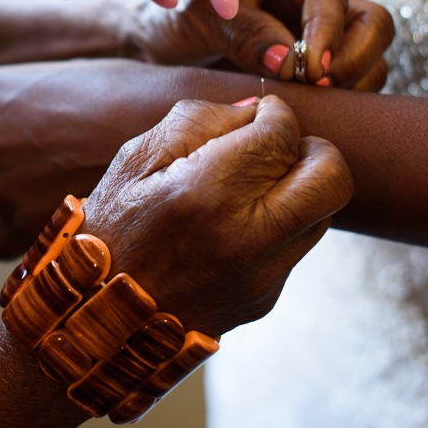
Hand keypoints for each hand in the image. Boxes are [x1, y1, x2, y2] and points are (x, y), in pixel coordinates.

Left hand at [0, 60, 187, 258]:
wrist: (174, 122)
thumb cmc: (128, 92)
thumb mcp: (58, 81)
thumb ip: (19, 106)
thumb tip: (12, 130)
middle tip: (6, 176)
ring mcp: (0, 187)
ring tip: (42, 201)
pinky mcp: (26, 227)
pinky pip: (1, 245)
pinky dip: (22, 239)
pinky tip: (57, 222)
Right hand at [80, 96, 352, 335]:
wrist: (95, 316)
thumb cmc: (110, 227)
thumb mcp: (135, 158)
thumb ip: (199, 120)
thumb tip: (255, 111)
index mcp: (205, 193)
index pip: (281, 134)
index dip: (273, 114)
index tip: (254, 117)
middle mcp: (244, 238)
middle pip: (332, 176)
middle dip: (312, 149)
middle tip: (275, 148)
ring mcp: (261, 275)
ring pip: (323, 211)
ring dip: (298, 187)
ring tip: (250, 186)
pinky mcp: (265, 297)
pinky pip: (297, 245)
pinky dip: (278, 223)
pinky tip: (234, 223)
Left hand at [132, 0, 392, 87]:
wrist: (155, 47)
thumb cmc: (171, 17)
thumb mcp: (197, 19)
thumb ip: (242, 33)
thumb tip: (288, 61)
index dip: (327, 32)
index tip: (311, 69)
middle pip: (371, 23)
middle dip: (355, 59)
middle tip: (322, 89)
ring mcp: (319, 31)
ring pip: (371, 57)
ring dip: (352, 86)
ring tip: (311, 104)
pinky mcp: (318, 67)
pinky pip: (353, 85)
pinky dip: (342, 103)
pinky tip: (308, 114)